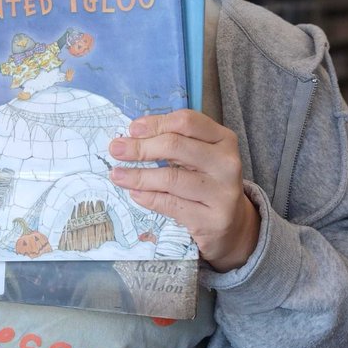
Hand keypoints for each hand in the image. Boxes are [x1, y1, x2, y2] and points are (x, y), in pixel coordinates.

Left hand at [108, 110, 259, 271]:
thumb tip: (132, 136)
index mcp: (224, 139)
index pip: (187, 122)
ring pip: (170, 178)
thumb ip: (175, 142)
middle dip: (140, 147)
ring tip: (117, 174)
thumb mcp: (200, 156)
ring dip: (137, 175)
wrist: (232, 224)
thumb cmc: (206, 181)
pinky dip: (148, 197)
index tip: (132, 129)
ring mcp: (222, 193)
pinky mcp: (212, 220)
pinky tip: (134, 193)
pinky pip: (171, 204)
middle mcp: (227, 163)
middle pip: (175, 146)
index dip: (156, 123)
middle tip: (116, 149)